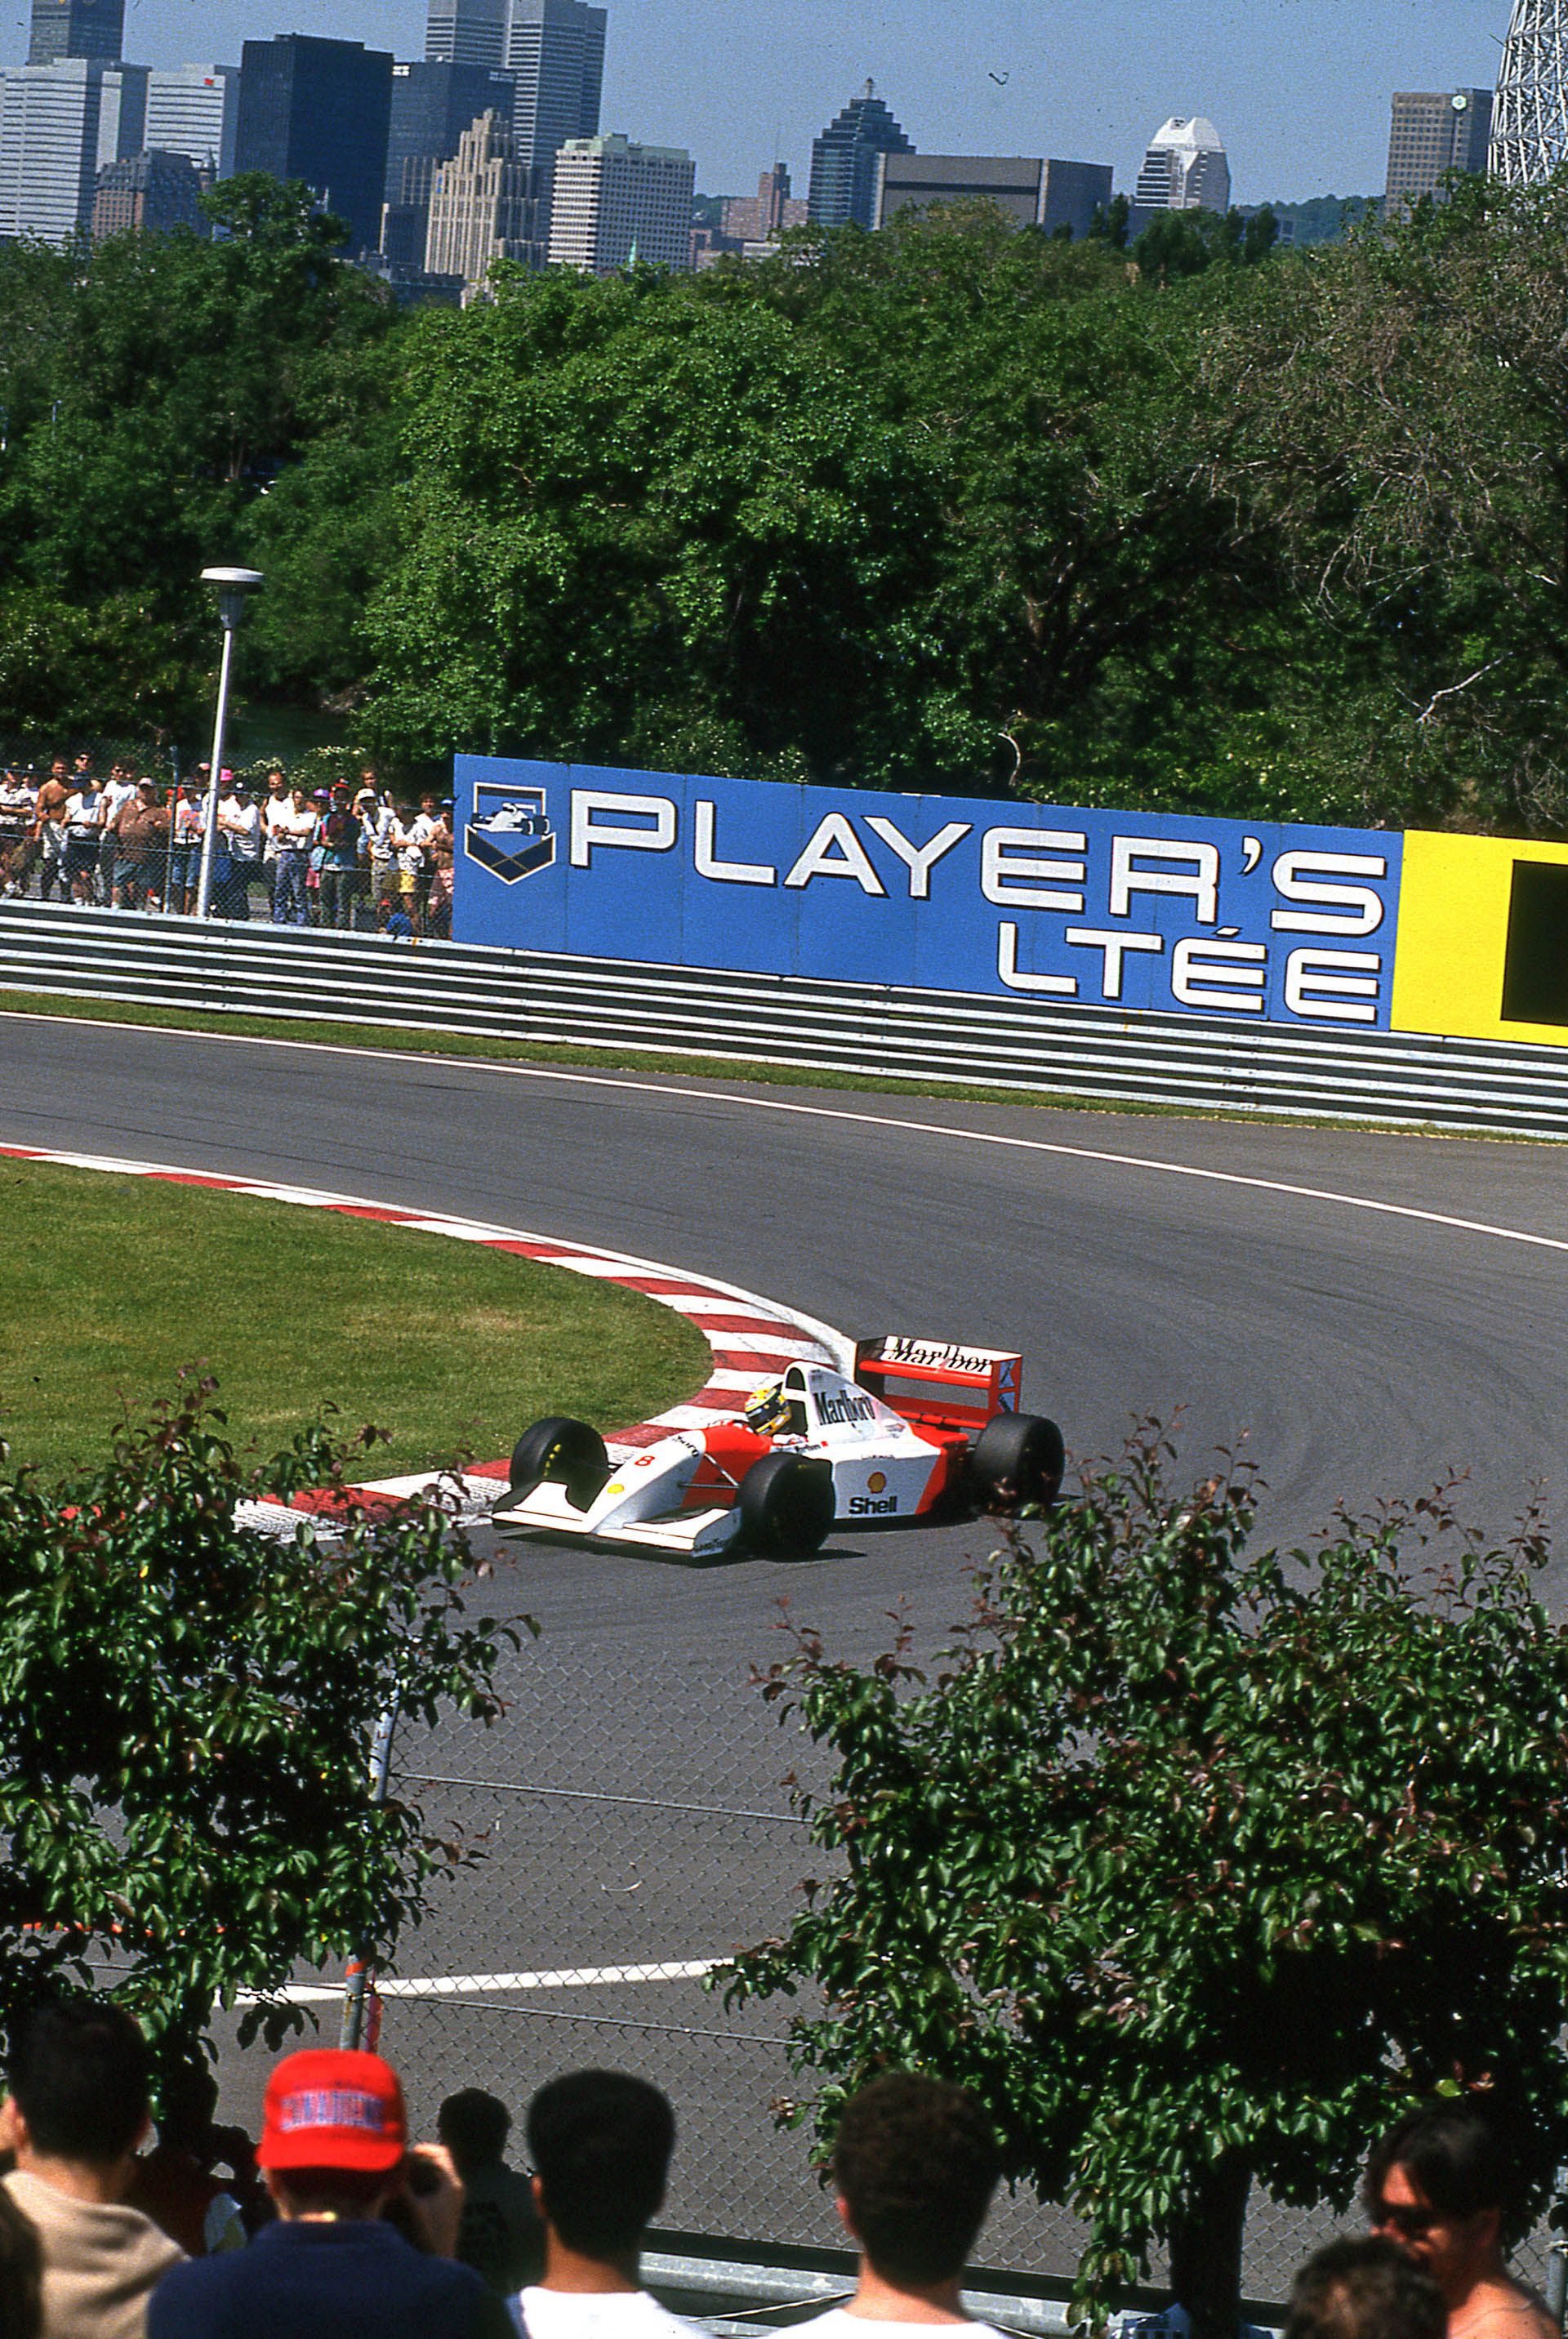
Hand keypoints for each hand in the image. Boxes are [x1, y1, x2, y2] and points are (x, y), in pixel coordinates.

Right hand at [403, 2141, 464, 2257]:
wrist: (443, 2259)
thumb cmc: (431, 2235)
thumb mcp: (415, 2210)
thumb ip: (404, 2190)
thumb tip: (391, 2173)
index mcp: (453, 2184)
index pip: (444, 2154)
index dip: (428, 2149)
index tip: (412, 2151)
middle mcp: (457, 2187)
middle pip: (443, 2161)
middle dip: (425, 2158)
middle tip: (407, 2160)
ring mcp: (456, 2197)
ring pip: (442, 2173)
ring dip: (427, 2169)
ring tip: (408, 2171)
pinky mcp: (451, 2206)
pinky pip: (442, 2183)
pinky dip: (429, 2180)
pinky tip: (414, 2188)